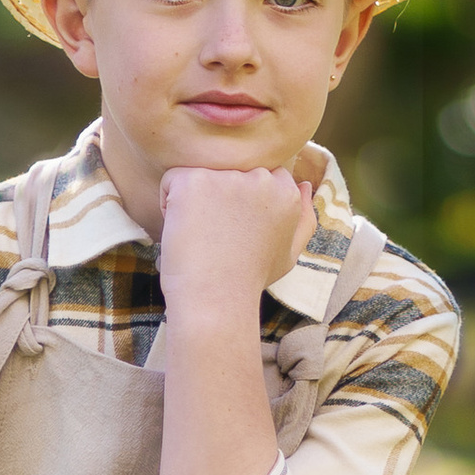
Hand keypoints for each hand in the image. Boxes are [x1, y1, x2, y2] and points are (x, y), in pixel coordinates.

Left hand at [153, 159, 316, 307]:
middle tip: (218, 239)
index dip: (239, 203)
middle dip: (219, 198)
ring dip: (195, 202)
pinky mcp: (195, 181)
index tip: (235, 233)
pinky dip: (169, 206)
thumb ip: (303, 220)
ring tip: (201, 237)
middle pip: (228, 172)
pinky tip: (183, 232)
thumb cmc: (248, 282)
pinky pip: (172, 181)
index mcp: (286, 192)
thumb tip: (305, 185)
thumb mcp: (288, 255)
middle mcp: (261, 178)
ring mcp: (228, 177)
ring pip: (201, 175)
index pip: (258, 176)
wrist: (216, 302)